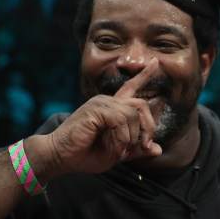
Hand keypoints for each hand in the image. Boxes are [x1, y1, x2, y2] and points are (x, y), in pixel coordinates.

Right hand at [37, 59, 163, 177]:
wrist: (61, 157)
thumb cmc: (86, 155)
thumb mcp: (119, 153)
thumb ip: (137, 149)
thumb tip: (158, 149)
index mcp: (113, 108)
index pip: (131, 87)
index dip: (144, 75)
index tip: (155, 61)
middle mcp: (108, 101)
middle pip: (141, 105)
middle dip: (149, 126)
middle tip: (145, 145)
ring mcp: (101, 103)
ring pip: (132, 114)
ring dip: (133, 136)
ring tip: (122, 149)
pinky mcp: (95, 109)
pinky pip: (121, 120)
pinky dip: (123, 137)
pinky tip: (116, 146)